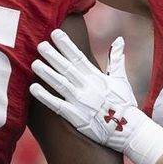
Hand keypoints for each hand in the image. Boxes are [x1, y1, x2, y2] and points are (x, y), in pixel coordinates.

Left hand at [30, 30, 162, 163]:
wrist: (128, 130)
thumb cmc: (124, 104)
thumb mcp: (121, 79)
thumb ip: (117, 59)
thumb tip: (120, 39)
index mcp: (96, 77)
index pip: (78, 57)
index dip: (66, 45)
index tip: (54, 33)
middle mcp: (87, 87)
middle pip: (67, 68)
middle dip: (53, 56)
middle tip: (39, 44)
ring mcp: (80, 102)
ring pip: (60, 84)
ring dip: (47, 73)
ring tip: (34, 63)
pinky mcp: (75, 117)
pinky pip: (57, 105)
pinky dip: (45, 97)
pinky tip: (33, 88)